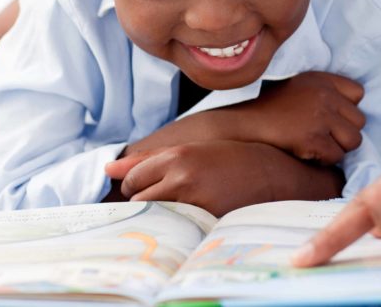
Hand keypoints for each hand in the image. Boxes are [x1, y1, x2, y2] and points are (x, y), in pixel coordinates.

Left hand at [105, 140, 343, 216]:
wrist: (272, 176)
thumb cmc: (230, 159)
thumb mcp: (192, 149)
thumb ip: (148, 159)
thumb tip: (108, 169)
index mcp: (178, 156)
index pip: (133, 177)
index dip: (137, 184)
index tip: (150, 186)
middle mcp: (182, 178)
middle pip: (138, 200)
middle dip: (145, 201)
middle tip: (167, 199)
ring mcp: (194, 202)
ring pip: (153, 216)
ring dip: (158, 216)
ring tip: (178, 208)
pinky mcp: (205, 222)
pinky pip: (174, 231)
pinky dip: (176, 228)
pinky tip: (189, 221)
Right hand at [225, 72, 365, 163]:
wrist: (243, 122)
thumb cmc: (269, 107)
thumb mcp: (299, 85)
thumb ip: (325, 92)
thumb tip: (350, 113)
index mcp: (322, 80)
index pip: (358, 93)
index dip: (347, 109)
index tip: (330, 116)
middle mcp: (325, 95)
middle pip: (359, 121)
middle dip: (344, 132)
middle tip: (322, 135)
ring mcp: (320, 117)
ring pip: (353, 141)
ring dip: (338, 147)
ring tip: (316, 144)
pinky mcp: (313, 139)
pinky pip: (336, 156)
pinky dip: (324, 160)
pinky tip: (306, 152)